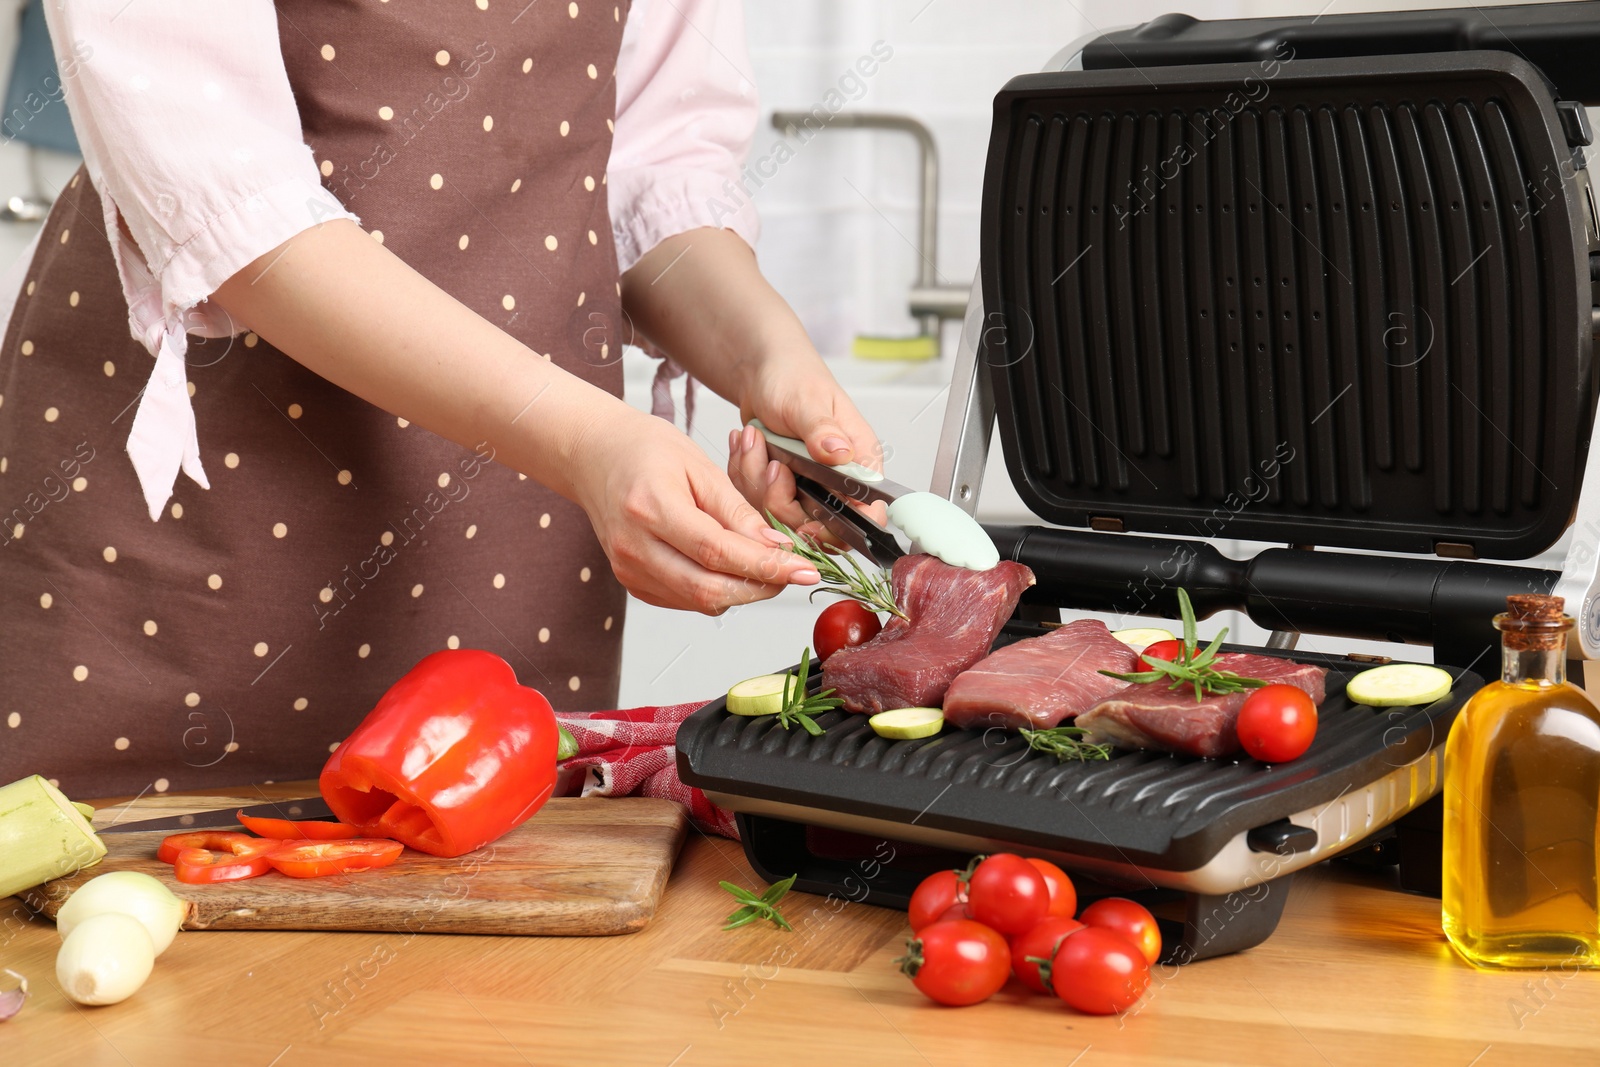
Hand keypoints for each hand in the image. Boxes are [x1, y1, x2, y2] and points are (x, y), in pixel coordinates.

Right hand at [570, 406, 820, 613]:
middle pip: (708, 589)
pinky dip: (715, 591)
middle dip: (760, 587)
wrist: (593, 455)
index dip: (765, 566)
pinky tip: (731, 570)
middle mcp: (634, 546)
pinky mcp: (631, 581)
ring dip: (741, 592)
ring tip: (766, 569)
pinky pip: (683, 600)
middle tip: (792, 574)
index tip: (802, 569)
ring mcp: (628, 569)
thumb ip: (737, 511)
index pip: (718, 552)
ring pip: (699, 601)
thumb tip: (774, 547)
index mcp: (651, 508)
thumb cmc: (642, 449)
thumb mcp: (699, 465)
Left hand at [727, 357, 885, 545]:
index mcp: (857, 463)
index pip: (864, 514)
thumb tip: (839, 453)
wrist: (763, 373)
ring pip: (777, 515)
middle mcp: (835, 482)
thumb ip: (822, 430)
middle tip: (771, 464)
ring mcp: (804, 488)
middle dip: (780, 498)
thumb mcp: (807, 402)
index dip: (839, 527)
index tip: (808, 521)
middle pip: (813, 525)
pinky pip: (754, 501)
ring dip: (755, 479)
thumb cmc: (794, 378)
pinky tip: (745, 444)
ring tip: (752, 439)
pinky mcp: (777, 489)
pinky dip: (743, 474)